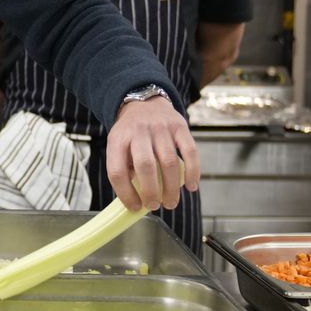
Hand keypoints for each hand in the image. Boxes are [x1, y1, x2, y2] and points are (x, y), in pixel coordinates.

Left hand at [105, 97, 198, 211]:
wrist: (144, 102)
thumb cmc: (130, 133)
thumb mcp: (118, 145)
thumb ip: (124, 168)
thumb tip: (136, 198)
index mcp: (118, 140)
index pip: (117, 171)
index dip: (126, 193)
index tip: (134, 207)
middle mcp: (139, 132)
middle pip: (145, 166)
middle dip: (151, 192)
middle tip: (154, 206)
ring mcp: (160, 128)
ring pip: (168, 162)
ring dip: (171, 188)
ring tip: (170, 202)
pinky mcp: (180, 126)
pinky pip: (190, 151)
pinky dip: (192, 172)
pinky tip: (191, 186)